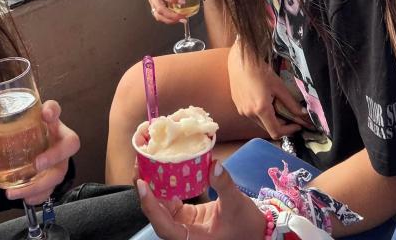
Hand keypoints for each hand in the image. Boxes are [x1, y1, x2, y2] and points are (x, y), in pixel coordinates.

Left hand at [0, 100, 80, 203]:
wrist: (27, 145)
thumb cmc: (17, 134)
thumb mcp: (2, 133)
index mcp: (47, 121)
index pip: (55, 109)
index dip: (53, 110)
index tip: (45, 113)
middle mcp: (58, 138)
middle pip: (70, 143)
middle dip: (55, 155)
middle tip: (36, 164)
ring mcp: (59, 158)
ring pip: (61, 170)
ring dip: (42, 183)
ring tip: (21, 191)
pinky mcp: (54, 175)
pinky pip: (53, 187)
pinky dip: (40, 195)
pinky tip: (27, 199)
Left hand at [137, 161, 266, 239]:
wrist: (256, 233)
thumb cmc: (246, 225)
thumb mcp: (237, 204)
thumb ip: (224, 185)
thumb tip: (214, 164)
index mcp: (192, 239)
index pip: (164, 226)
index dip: (150, 206)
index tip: (142, 184)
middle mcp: (183, 235)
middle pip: (157, 215)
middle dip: (146, 191)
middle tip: (139, 165)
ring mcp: (183, 226)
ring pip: (161, 207)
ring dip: (154, 186)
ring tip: (147, 162)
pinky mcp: (186, 217)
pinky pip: (171, 202)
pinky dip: (166, 186)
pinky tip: (163, 169)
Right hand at [146, 0, 184, 23]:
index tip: (182, 1)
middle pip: (158, 7)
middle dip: (171, 14)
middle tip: (184, 16)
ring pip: (157, 13)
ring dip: (169, 19)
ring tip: (182, 20)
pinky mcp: (153, 3)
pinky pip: (158, 14)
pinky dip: (166, 19)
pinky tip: (176, 19)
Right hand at [227, 38, 311, 138]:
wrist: (240, 60)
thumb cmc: (260, 71)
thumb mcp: (279, 87)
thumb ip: (291, 103)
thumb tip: (303, 114)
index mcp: (261, 109)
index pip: (276, 132)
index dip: (289, 131)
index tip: (297, 124)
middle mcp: (249, 114)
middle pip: (269, 128)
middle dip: (282, 124)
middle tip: (290, 114)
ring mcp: (242, 111)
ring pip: (261, 122)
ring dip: (271, 118)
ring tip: (276, 104)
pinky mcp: (238, 106)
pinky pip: (253, 115)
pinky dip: (262, 113)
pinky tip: (265, 100)